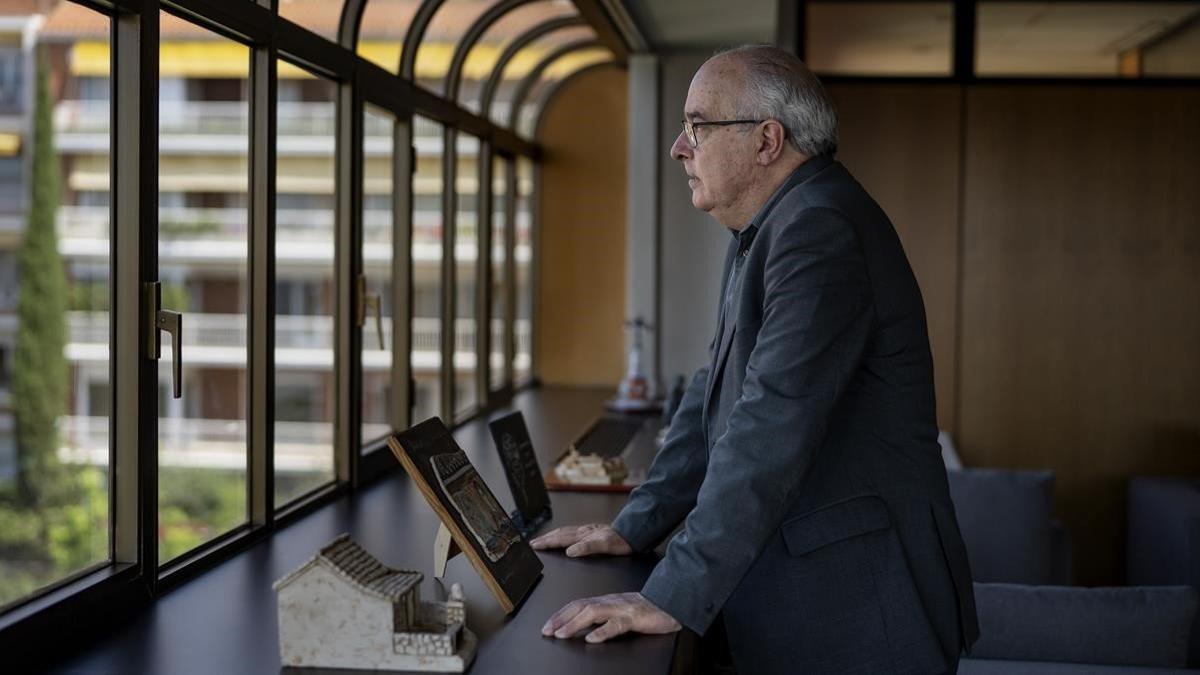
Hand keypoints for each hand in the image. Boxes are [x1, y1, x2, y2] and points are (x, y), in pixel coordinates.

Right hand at [530, 523, 631, 557]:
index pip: (560, 539)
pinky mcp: (592, 531)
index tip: (534, 545)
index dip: (546, 543)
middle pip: (559, 534)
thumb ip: (587, 548)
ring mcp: (587, 531)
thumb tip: (570, 551)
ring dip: (553, 536)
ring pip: (565, 532)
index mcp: (583, 535)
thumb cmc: (620, 541)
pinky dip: (564, 534)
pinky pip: (573, 532)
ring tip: (544, 538)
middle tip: (533, 543)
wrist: (633, 534)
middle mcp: (583, 531)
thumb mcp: (604, 546)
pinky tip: (566, 536)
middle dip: (545, 539)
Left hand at [541, 592, 680, 642]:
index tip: (546, 626)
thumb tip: (582, 628)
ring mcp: (622, 609)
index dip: (560, 614)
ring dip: (574, 624)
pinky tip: (592, 638)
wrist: (671, 602)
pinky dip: (602, 631)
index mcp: (605, 601)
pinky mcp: (635, 618)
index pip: (577, 604)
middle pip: (580, 607)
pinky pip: (616, 624)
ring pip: (593, 613)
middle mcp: (610, 602)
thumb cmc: (646, 610)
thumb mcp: (620, 612)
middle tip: (546, 631)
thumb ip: (603, 617)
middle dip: (560, 618)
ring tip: (561, 634)